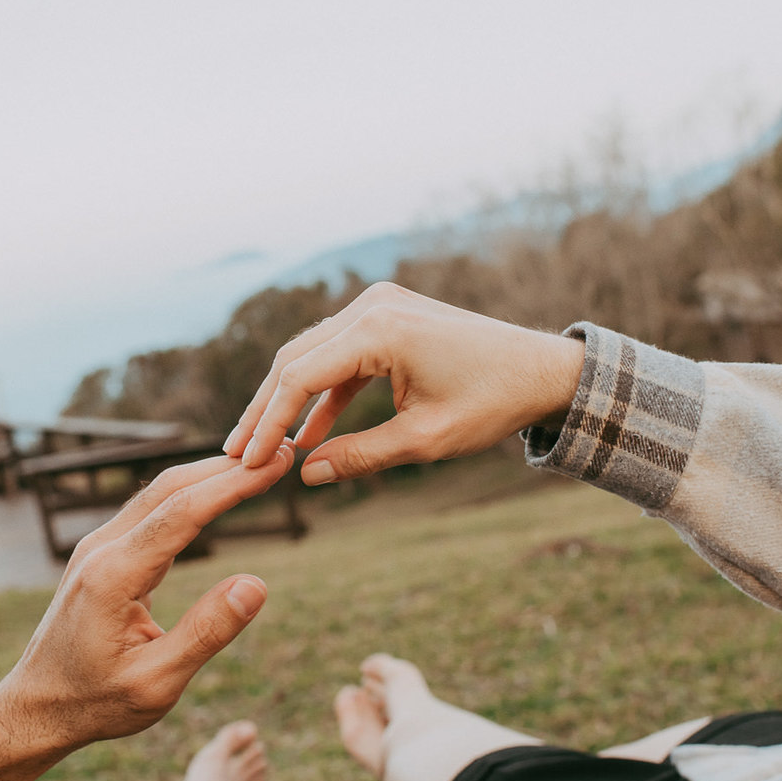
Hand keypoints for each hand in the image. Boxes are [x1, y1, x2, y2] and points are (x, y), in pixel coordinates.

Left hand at [0, 446, 293, 780]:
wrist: (36, 707)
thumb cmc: (97, 702)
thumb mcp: (157, 684)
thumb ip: (206, 633)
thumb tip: (257, 585)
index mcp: (113, 576)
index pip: (183, 512)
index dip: (234, 485)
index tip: (278, 463)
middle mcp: (101, 549)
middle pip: (171, 488)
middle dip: (229, 468)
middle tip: (283, 454)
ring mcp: (97, 547)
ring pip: (159, 493)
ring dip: (210, 475)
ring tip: (261, 466)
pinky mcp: (102, 553)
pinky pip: (150, 510)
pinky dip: (191, 495)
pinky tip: (219, 492)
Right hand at [225, 282, 584, 483]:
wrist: (543, 370)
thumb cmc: (493, 402)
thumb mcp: (424, 440)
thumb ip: (360, 456)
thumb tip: (304, 475)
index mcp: (380, 328)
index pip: (300, 374)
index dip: (269, 421)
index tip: (247, 461)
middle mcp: (373, 305)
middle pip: (297, 358)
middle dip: (267, 409)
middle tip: (238, 454)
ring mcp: (381, 306)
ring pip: (314, 354)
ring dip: (290, 400)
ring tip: (262, 446)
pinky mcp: (389, 316)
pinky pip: (342, 354)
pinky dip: (325, 391)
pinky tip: (308, 434)